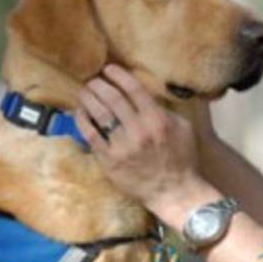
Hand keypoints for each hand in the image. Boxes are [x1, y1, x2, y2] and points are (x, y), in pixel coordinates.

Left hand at [75, 65, 217, 218]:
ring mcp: (122, 146)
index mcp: (157, 119)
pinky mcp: (109, 161)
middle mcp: (138, 130)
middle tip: (93, 79)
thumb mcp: (183, 129)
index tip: (109, 69)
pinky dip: (82, 120)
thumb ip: (165, 109)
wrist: (174, 192)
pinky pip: (90, 136)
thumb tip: (146, 94)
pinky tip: (80, 111)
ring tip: (84, 91)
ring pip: (99, 114)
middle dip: (99, 84)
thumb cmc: (182, 160)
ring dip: (88, 98)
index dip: (118, 75)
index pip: (133, 89)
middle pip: (112, 98)